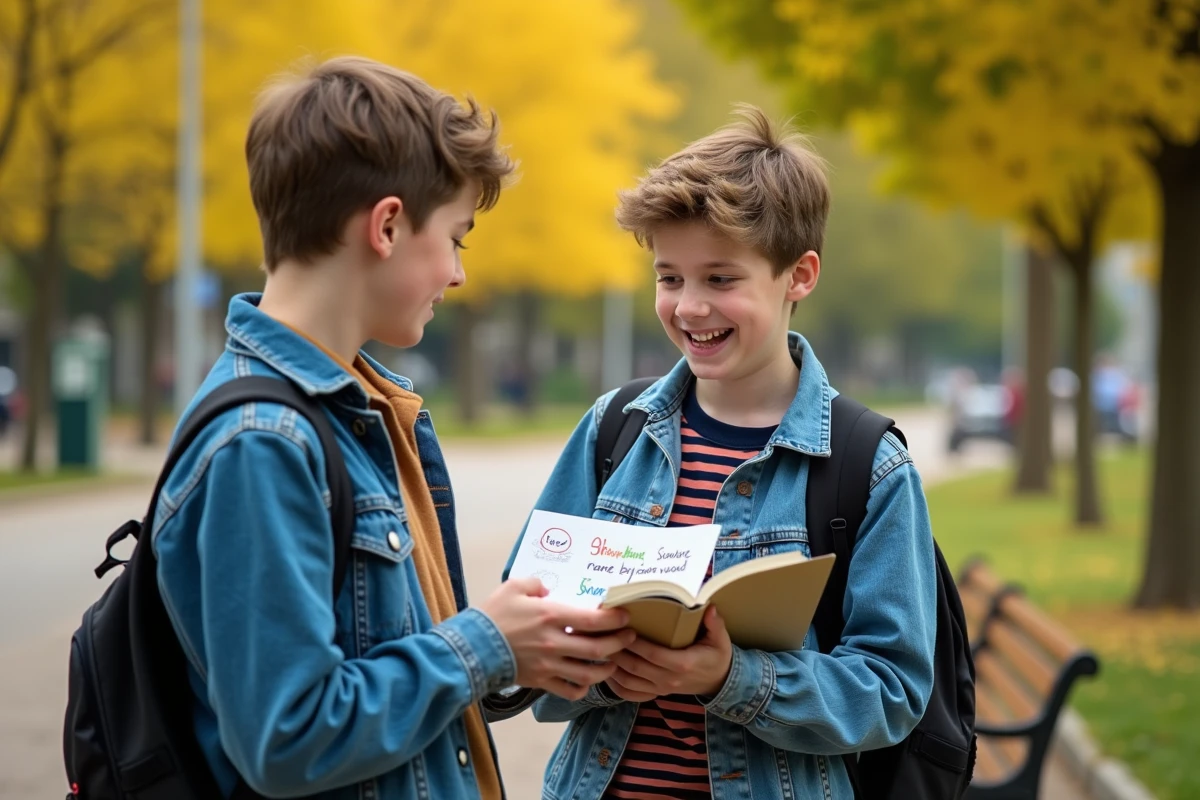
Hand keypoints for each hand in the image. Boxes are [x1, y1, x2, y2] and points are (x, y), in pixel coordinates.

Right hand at [480, 577, 635, 700]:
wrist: (472, 647)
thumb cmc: (493, 614)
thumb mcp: (514, 587)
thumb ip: (536, 584)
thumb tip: (548, 590)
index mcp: (551, 615)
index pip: (594, 619)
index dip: (615, 619)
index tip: (625, 616)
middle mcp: (554, 642)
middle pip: (598, 648)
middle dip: (620, 643)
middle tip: (629, 637)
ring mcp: (548, 664)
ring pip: (588, 673)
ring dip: (606, 668)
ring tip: (613, 661)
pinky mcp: (540, 681)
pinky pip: (569, 690)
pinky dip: (582, 688)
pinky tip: (587, 681)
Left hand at [608, 606, 732, 699]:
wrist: (718, 681)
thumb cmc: (716, 656)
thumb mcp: (720, 639)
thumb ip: (715, 624)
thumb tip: (709, 607)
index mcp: (683, 664)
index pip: (653, 654)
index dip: (635, 643)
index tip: (621, 628)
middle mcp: (668, 679)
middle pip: (635, 666)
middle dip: (617, 650)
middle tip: (602, 634)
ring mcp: (660, 688)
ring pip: (628, 681)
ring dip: (612, 666)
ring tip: (600, 648)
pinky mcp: (655, 693)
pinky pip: (630, 694)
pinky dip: (615, 685)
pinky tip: (606, 671)